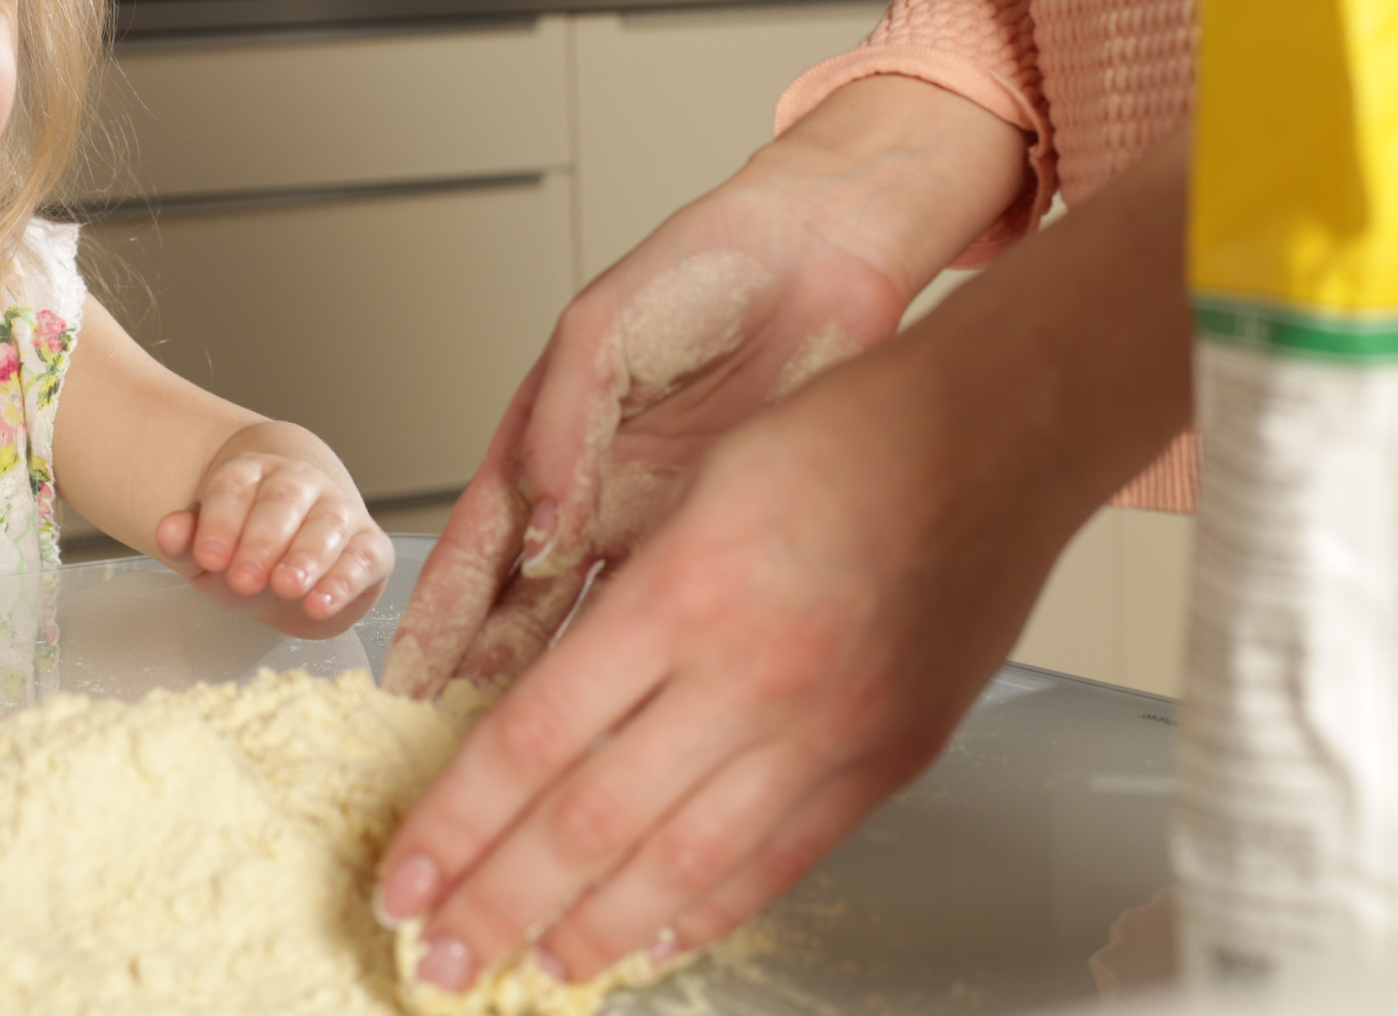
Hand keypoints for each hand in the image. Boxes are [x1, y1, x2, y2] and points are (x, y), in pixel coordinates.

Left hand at [153, 444, 396, 637]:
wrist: (292, 573)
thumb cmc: (245, 557)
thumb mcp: (208, 555)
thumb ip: (188, 542)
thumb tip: (166, 531)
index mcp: (253, 474)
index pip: (234, 487)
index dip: (220, 521)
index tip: (207, 557)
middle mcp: (300, 483)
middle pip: (282, 500)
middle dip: (262, 540)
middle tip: (243, 578)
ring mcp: (339, 510)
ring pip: (327, 523)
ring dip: (306, 556)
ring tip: (286, 587)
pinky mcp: (371, 547)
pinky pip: (363, 557)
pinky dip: (344, 581)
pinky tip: (321, 603)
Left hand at [374, 129, 1193, 992]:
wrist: (994, 435)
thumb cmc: (841, 434)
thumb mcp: (691, 487)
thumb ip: (617, 602)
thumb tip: (543, 707)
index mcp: (683, 592)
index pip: (533, 741)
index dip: (456, 826)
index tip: (402, 877)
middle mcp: (749, 676)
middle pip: (590, 823)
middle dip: (496, 903)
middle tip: (433, 957)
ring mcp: (824, 730)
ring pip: (680, 865)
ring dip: (589, 930)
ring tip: (528, 969)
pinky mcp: (884, 759)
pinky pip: (778, 861)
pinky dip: (705, 912)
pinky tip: (653, 942)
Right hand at [381, 77, 1025, 699]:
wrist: (820, 256)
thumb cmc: (701, 269)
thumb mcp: (602, 336)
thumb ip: (562, 432)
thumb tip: (536, 532)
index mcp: (543, 441)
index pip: (475, 548)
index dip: (437, 617)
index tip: (404, 683)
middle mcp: (592, 494)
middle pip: (523, 605)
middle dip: (484, 675)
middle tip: (454, 748)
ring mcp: (659, 523)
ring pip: (597, 624)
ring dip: (565, 684)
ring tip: (534, 750)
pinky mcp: (728, 535)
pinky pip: (680, 614)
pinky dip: (656, 664)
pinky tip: (641, 714)